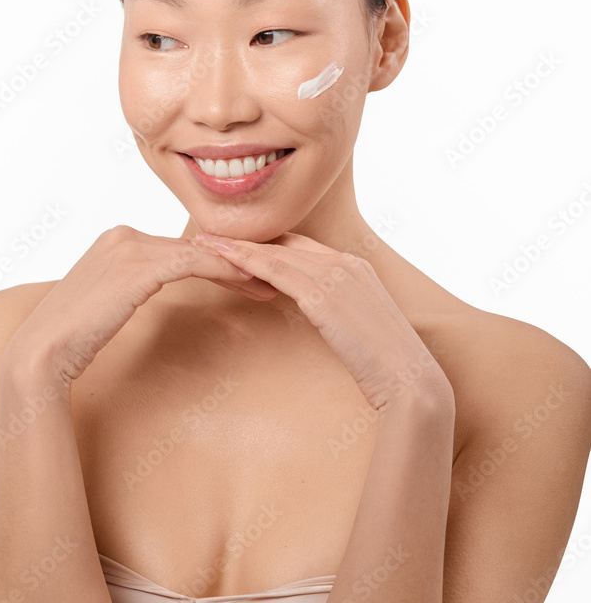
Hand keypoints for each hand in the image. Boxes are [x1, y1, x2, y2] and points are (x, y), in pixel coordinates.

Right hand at [2, 226, 279, 392]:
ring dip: (238, 267)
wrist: (43, 352)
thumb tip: (159, 291)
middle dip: (234, 262)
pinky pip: (194, 263)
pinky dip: (224, 271)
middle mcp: (124, 235)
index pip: (180, 247)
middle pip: (194, 245)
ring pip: (200, 252)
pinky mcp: (139, 266)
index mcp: (118, 240)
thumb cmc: (77, 336)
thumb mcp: (112, 302)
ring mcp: (131, 247)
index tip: (248, 276)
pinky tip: (248, 282)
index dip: (218, 261)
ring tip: (269, 282)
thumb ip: (135, 287)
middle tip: (270, 276)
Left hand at [192, 231, 452, 413]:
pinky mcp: (324, 296)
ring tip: (206, 242)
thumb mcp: (360, 329)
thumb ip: (339, 313)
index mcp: (357, 268)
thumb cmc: (387, 365)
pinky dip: (249, 262)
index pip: (304, 247)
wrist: (410, 381)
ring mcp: (337, 276)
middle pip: (287, 243)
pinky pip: (278, 272)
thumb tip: (320, 317)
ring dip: (238, 246)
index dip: (271, 244)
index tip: (241, 242)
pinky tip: (225, 260)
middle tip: (212, 234)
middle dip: (249, 239)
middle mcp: (347, 263)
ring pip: (277, 253)